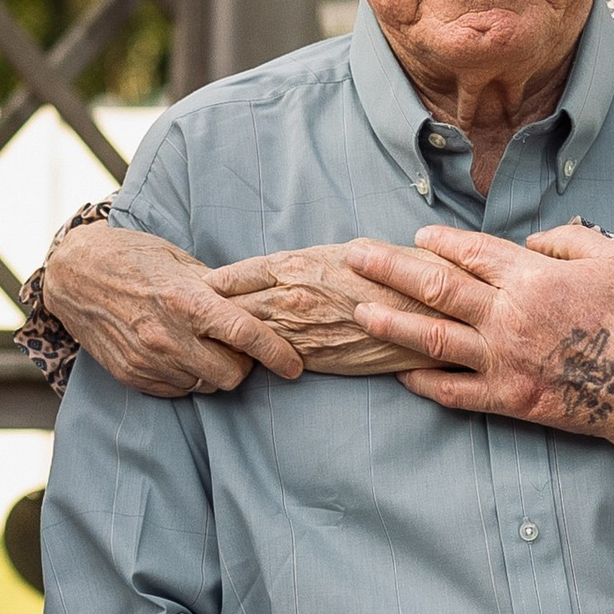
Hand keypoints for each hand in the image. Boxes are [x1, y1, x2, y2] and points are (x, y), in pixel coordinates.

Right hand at [41, 222, 303, 396]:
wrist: (75, 275)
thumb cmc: (133, 258)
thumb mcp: (180, 262)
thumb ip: (218, 290)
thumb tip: (259, 307)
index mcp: (185, 301)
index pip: (245, 336)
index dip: (277, 354)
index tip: (294, 366)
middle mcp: (166, 336)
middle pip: (231, 375)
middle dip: (242, 364)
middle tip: (235, 346)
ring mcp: (147, 360)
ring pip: (205, 385)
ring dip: (211, 370)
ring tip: (199, 343)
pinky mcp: (132, 376)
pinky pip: (178, 390)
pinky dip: (186, 376)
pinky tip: (176, 352)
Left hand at [213, 246, 407, 377]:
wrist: (426, 310)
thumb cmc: (390, 275)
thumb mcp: (342, 253)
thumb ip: (306, 264)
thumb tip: (284, 271)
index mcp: (294, 264)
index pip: (232, 277)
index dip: (212, 287)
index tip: (197, 293)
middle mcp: (288, 297)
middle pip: (226, 308)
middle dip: (206, 316)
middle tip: (186, 321)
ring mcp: (297, 331)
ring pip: (242, 337)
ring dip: (223, 340)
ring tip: (204, 343)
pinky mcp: (311, 359)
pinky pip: (268, 360)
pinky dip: (251, 359)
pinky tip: (241, 360)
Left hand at [342, 222, 613, 439]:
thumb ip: (570, 241)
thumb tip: (534, 241)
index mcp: (531, 278)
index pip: (470, 252)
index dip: (439, 243)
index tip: (417, 238)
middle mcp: (507, 316)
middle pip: (435, 287)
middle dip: (390, 269)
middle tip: (355, 257)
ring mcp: (502, 360)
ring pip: (431, 338)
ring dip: (391, 324)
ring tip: (359, 312)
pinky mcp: (507, 399)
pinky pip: (454, 392)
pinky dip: (424, 383)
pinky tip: (401, 374)